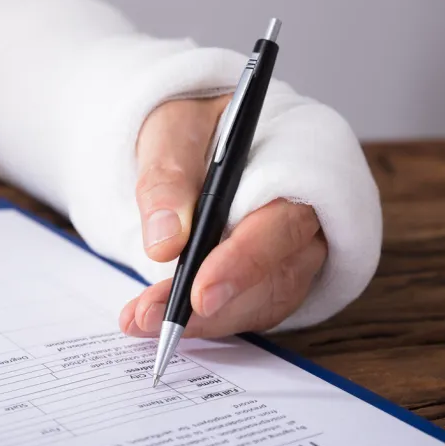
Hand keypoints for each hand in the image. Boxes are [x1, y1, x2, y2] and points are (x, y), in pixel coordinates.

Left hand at [119, 96, 327, 337]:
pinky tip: (154, 318)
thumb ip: (168, 179)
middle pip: (276, 278)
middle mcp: (304, 218)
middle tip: (150, 317)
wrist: (197, 134)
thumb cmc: (194, 123)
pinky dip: (202, 321)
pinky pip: (244, 308)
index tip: (199, 293)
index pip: (281, 227)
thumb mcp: (173, 131)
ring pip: (260, 303)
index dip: (243, 264)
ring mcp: (290, 252)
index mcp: (299, 168)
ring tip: (140, 319)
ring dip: (201, 321)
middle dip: (212, 308)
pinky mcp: (266, 275)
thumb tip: (163, 242)